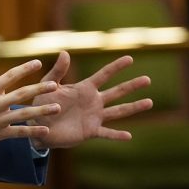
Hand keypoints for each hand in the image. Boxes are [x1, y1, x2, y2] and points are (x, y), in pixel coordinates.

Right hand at [0, 47, 61, 150]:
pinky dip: (32, 132)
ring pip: (23, 115)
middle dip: (39, 89)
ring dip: (41, 111)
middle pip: (20, 95)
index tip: (38, 63)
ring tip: (57, 107)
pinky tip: (45, 129)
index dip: (24, 69)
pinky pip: (18, 133)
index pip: (9, 76)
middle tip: (55, 85)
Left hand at [28, 51, 152, 148]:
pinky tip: (129, 136)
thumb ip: (57, 71)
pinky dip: (117, 135)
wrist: (38, 126)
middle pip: (117, 92)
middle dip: (132, 85)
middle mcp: (93, 101)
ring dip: (134, 107)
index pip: (104, 75)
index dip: (116, 66)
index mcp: (85, 88)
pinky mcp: (90, 131)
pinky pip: (106, 133)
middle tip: (148, 79)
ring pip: (118, 111)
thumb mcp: (49, 85)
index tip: (130, 58)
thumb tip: (65, 52)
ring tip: (150, 102)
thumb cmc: (42, 103)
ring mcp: (94, 116)